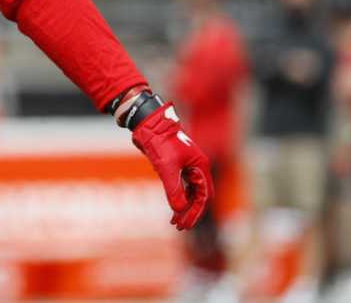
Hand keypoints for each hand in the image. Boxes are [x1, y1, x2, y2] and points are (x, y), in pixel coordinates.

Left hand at [132, 101, 213, 230]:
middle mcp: (196, 167)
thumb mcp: (166, 166)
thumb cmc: (159, 140)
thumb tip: (179, 209)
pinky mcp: (175, 165)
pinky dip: (177, 197)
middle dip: (190, 212)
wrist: (147, 123)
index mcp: (200, 166)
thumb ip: (173, 188)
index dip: (195, 211)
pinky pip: (180, 186)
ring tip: (174, 222)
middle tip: (179, 227)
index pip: (203, 195)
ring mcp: (186, 166)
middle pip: (198, 196)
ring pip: (189, 192)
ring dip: (183, 207)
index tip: (186, 224)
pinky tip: (171, 207)